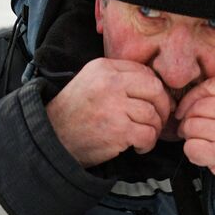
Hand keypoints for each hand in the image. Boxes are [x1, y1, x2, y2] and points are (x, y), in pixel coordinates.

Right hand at [46, 58, 173, 167]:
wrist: (51, 139)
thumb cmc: (73, 114)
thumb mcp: (90, 82)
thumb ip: (117, 78)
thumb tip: (154, 85)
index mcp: (104, 68)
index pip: (144, 71)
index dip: (156, 89)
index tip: (156, 102)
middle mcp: (110, 83)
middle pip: (155, 89)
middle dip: (163, 107)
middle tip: (158, 120)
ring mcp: (115, 106)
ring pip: (153, 114)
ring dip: (154, 129)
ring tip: (143, 136)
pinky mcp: (119, 130)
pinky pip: (148, 134)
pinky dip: (148, 144)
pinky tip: (138, 147)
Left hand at [175, 79, 214, 214]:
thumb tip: (199, 99)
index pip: (211, 85)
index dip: (193, 97)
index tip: (187, 108)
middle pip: (197, 106)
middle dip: (188, 120)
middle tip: (190, 131)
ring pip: (191, 126)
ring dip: (191, 137)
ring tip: (202, 145)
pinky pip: (191, 147)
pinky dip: (192, 154)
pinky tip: (204, 158)